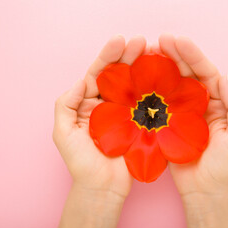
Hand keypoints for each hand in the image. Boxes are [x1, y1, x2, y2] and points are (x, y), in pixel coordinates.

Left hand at [53, 34, 147, 227]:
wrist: (103, 187)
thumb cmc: (81, 163)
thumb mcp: (63, 133)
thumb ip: (65, 105)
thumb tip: (81, 80)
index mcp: (88, 102)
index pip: (98, 74)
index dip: (108, 57)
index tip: (119, 41)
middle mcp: (108, 104)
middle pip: (119, 75)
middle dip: (129, 56)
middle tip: (141, 42)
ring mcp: (126, 113)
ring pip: (135, 85)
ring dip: (144, 67)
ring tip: (155, 52)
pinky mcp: (141, 123)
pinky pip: (148, 103)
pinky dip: (155, 89)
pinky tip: (163, 75)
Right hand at [157, 34, 227, 227]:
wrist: (203, 189)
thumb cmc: (224, 166)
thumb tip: (224, 79)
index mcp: (218, 101)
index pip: (206, 72)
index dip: (193, 55)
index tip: (178, 41)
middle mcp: (200, 102)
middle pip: (188, 73)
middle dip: (175, 55)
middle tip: (159, 41)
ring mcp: (182, 112)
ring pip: (172, 84)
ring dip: (162, 67)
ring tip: (148, 53)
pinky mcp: (168, 123)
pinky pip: (160, 102)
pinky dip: (151, 89)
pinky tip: (142, 77)